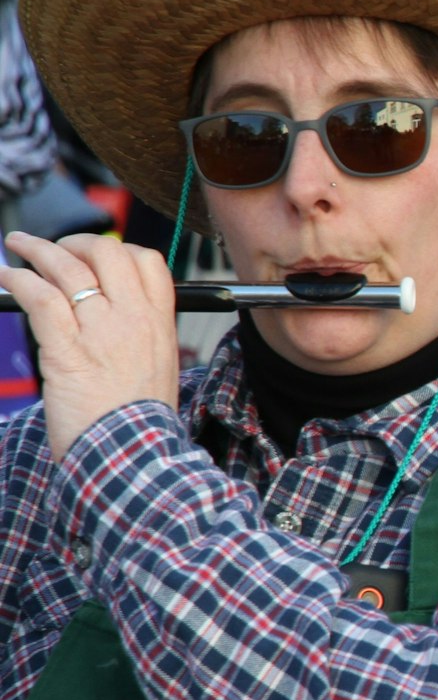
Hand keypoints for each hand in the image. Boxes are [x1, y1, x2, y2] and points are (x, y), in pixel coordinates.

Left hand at [0, 232, 177, 459]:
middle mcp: (134, 320)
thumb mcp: (156, 370)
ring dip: (37, 251)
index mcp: (160, 324)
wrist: (132, 456)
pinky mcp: (67, 350)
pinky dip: (19, 280)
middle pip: (109, 254)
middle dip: (76, 243)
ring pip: (69, 269)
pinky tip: (8, 277)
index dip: (118, 249)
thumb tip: (109, 322)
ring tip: (18, 246)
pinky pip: (41, 298)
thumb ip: (138, 339)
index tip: (95, 255)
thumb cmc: (139, 422)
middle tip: (55, 248)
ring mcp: (102, 332)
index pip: (148, 262)